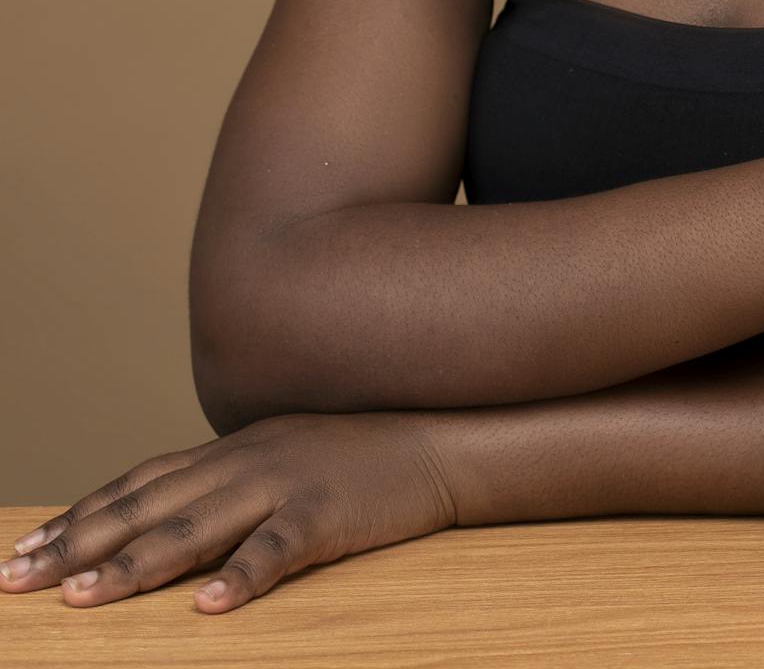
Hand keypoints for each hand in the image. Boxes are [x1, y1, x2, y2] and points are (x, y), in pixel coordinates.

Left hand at [0, 410, 455, 613]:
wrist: (437, 440)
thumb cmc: (356, 459)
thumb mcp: (280, 458)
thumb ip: (224, 483)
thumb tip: (161, 520)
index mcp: (230, 448)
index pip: (137, 483)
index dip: (78, 516)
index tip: (25, 550)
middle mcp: (245, 459)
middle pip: (147, 506)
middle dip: (78, 544)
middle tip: (18, 580)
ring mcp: (286, 483)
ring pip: (197, 526)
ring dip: (135, 564)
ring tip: (84, 597)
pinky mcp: (328, 512)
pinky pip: (279, 548)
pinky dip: (242, 576)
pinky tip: (210, 607)